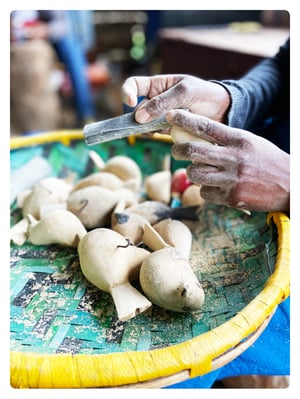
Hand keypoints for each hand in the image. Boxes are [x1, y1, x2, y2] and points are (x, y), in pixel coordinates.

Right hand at [122, 74, 229, 123]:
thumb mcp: (184, 92)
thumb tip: (139, 117)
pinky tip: (166, 132)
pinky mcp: (166, 129)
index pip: (133, 85)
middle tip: (147, 122)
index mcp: (157, 85)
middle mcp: (155, 100)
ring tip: (161, 127)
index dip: (127, 92)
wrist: (223, 110)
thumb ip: (162, 103)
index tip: (131, 102)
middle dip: (138, 116)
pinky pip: (154, 133)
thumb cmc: (204, 94)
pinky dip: (155, 134)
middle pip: (135, 108)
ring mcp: (159, 116)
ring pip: (142, 123)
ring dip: (146, 127)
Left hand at [168, 110, 289, 212]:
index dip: (185, 120)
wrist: (289, 186)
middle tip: (175, 150)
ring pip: (194, 174)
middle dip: (178, 150)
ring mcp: (231, 179)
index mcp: (239, 140)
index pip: (206, 127)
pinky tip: (215, 187)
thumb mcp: (249, 143)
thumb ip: (226, 141)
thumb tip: (196, 139)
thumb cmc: (267, 161)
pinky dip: (205, 190)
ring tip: (198, 171)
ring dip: (192, 172)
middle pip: (193, 151)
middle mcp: (234, 158)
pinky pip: (204, 193)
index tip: (170, 115)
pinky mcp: (230, 198)